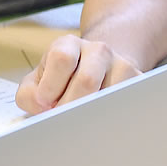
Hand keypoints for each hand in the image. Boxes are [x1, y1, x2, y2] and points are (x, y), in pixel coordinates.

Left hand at [16, 34, 140, 113]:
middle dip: (70, 106)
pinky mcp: (137, 81)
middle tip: (62, 119)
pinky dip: (110, 118)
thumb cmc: (59, 80)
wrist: (94, 70)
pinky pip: (126, 103)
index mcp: (68, 45)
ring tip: (80, 119)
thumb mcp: (36, 83)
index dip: (51, 85)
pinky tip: (99, 121)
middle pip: (87, 80)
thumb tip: (44, 108)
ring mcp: (121, 64)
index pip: (62, 59)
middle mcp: (97, 50)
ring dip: (91, 114)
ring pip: (109, 95)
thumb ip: (29, 95)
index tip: (45, 102)